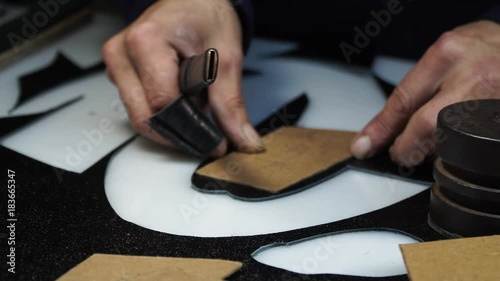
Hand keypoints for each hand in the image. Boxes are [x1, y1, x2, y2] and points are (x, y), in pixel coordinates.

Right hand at [103, 0, 263, 156]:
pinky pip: (137, 107)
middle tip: (209, 132)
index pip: (163, 103)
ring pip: (139, 116)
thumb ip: (231, 104)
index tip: (216, 142)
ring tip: (195, 105)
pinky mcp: (119, 73)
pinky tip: (181, 101)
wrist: (193, 0)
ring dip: (171, 123)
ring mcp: (117, 63)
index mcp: (146, 41)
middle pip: (145, 116)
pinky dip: (163, 114)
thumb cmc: (206, 15)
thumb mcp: (227, 58)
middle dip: (179, 131)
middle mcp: (122, 53)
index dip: (192, 128)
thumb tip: (243, 140)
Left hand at [350, 20, 499, 166]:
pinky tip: (448, 146)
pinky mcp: (499, 122)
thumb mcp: (443, 55)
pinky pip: (470, 147)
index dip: (381, 129)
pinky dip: (453, 151)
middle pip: (426, 126)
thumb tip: (387, 124)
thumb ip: (417, 85)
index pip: (403, 100)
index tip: (365, 145)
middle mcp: (472, 76)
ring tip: (423, 145)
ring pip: (449, 142)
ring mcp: (492, 100)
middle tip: (397, 152)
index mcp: (447, 55)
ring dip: (429, 151)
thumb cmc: (481, 48)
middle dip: (405, 147)